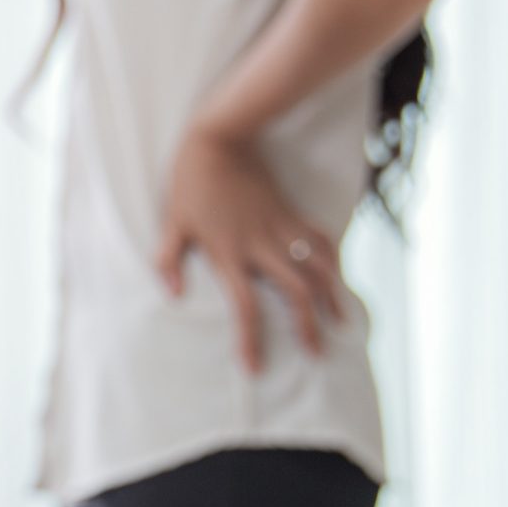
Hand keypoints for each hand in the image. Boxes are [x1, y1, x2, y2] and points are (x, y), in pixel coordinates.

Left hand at [155, 124, 342, 372]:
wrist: (221, 138)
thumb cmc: (190, 183)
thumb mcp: (172, 223)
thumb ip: (167, 261)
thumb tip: (171, 296)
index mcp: (229, 253)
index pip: (244, 307)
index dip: (250, 339)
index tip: (255, 368)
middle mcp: (261, 244)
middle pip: (296, 293)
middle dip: (308, 326)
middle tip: (316, 354)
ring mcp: (281, 228)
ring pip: (318, 267)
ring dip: (332, 296)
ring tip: (340, 322)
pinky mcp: (291, 213)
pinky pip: (321, 239)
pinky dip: (333, 260)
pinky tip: (339, 278)